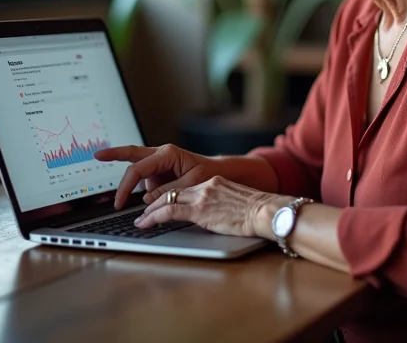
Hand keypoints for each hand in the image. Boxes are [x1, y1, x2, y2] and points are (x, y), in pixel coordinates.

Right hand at [93, 144, 223, 209]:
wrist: (218, 173)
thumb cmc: (208, 174)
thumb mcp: (192, 183)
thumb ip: (169, 190)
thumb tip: (146, 198)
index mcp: (168, 154)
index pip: (139, 168)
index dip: (126, 186)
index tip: (118, 201)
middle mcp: (161, 155)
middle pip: (131, 155)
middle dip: (113, 154)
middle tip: (97, 155)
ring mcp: (158, 163)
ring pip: (138, 174)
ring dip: (135, 188)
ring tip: (149, 195)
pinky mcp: (159, 172)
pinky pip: (146, 183)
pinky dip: (145, 192)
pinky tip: (159, 196)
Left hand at [134, 175, 288, 238]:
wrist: (266, 211)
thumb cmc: (257, 213)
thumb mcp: (234, 203)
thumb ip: (219, 203)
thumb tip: (212, 214)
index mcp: (214, 182)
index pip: (184, 188)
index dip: (168, 196)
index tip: (159, 204)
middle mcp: (206, 185)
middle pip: (172, 191)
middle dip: (154, 202)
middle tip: (142, 211)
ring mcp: (202, 195)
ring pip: (166, 199)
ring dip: (150, 211)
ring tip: (140, 220)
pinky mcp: (200, 209)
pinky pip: (169, 211)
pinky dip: (153, 217)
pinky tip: (145, 223)